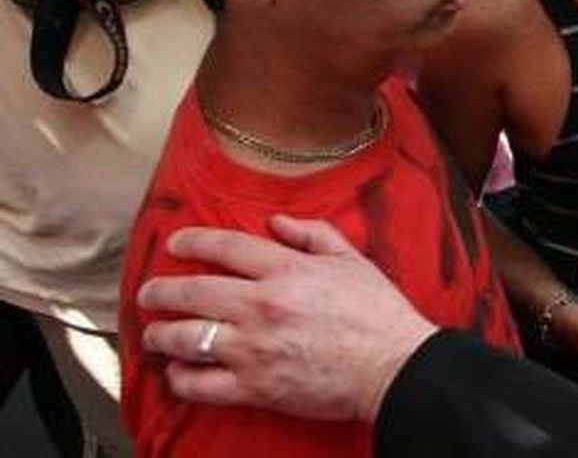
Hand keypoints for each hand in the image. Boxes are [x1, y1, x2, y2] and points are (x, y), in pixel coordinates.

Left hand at [136, 215, 437, 424]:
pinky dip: (181, 377)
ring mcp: (254, 349)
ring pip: (185, 338)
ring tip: (155, 334)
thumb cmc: (378, 313)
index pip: (224, 247)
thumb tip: (276, 223)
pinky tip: (179, 371)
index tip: (176, 244)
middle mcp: (262, 306)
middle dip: (160, 291)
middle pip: (191, 292)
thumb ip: (313, 235)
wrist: (394, 366)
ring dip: (161, 334)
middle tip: (149, 294)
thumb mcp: (352, 260)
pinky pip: (199, 384)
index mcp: (287, 270)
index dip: (192, 241)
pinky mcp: (254, 387)